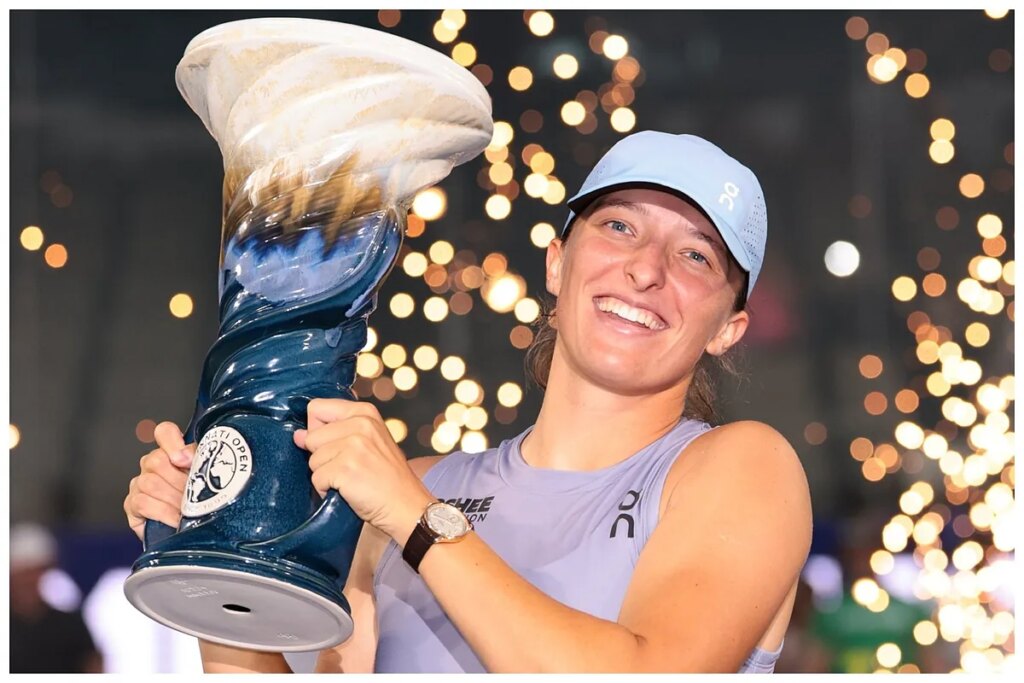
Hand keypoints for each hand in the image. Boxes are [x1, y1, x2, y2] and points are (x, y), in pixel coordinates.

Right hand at [124, 421, 196, 540]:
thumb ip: (202, 462)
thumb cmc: (200, 502)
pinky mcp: (131, 505)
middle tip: (193, 494)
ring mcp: (139, 484)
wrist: (189, 532)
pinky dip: (163, 512)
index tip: (185, 460)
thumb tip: (193, 456)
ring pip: (149, 482)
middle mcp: (151, 465)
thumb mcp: (206, 479)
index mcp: (171, 453)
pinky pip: (142, 503)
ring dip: (173, 498)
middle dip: (179, 480)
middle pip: (156, 459)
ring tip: (188, 509)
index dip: (172, 441)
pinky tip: (176, 519)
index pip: (164, 432)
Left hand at [294, 398, 434, 542]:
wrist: (407, 506)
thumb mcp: (369, 442)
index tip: (334, 445)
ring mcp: (354, 446)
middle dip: (322, 457)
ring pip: (312, 460)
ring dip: (326, 475)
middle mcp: (360, 424)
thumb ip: (335, 432)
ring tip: (351, 480)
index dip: (317, 430)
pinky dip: (327, 490)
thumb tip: (298, 435)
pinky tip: (348, 491)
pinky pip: (316, 478)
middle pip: (311, 437)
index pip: (317, 408)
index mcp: (365, 412)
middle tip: (348, 468)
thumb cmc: (387, 478)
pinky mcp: (345, 468)